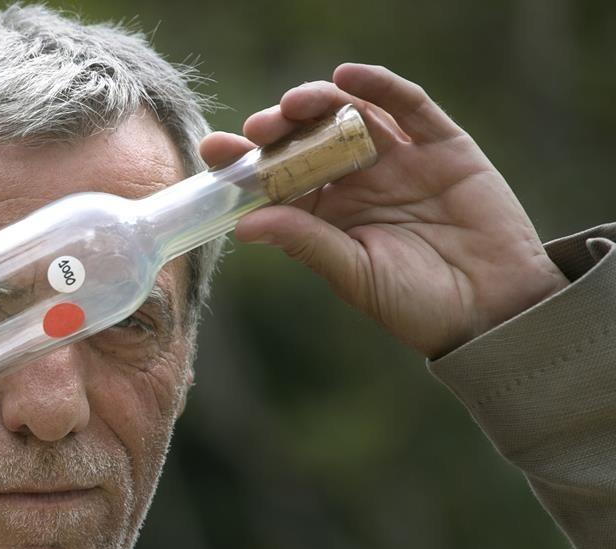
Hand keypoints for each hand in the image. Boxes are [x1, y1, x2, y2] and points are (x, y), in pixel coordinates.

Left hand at [201, 63, 568, 357]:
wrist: (493, 311)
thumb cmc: (417, 303)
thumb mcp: (354, 273)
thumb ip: (307, 241)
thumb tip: (244, 226)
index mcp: (327, 213)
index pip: (276, 178)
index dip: (244, 161)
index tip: (212, 149)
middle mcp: (358, 180)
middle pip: (307, 138)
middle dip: (278, 128)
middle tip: (257, 130)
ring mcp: (399, 159)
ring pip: (350, 114)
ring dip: (318, 102)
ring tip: (293, 104)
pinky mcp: (443, 146)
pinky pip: (409, 106)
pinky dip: (379, 86)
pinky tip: (349, 79)